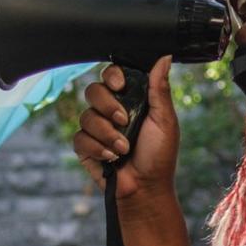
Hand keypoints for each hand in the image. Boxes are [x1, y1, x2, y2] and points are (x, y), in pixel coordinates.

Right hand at [72, 58, 179, 201]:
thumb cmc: (159, 155)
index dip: (112, 76)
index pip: (113, 75)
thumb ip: (159, 88)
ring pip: (86, 115)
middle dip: (107, 105)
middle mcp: (110, 110)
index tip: (121, 85)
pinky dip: (97, 148)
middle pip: (93, 90)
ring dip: (107, 134)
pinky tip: (110, 158)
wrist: (145, 187)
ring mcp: (96, 128)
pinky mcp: (85, 147)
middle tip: (123, 120)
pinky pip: (80, 137)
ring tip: (123, 149)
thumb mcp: (165, 120)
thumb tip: (165, 57)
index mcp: (130, 99)